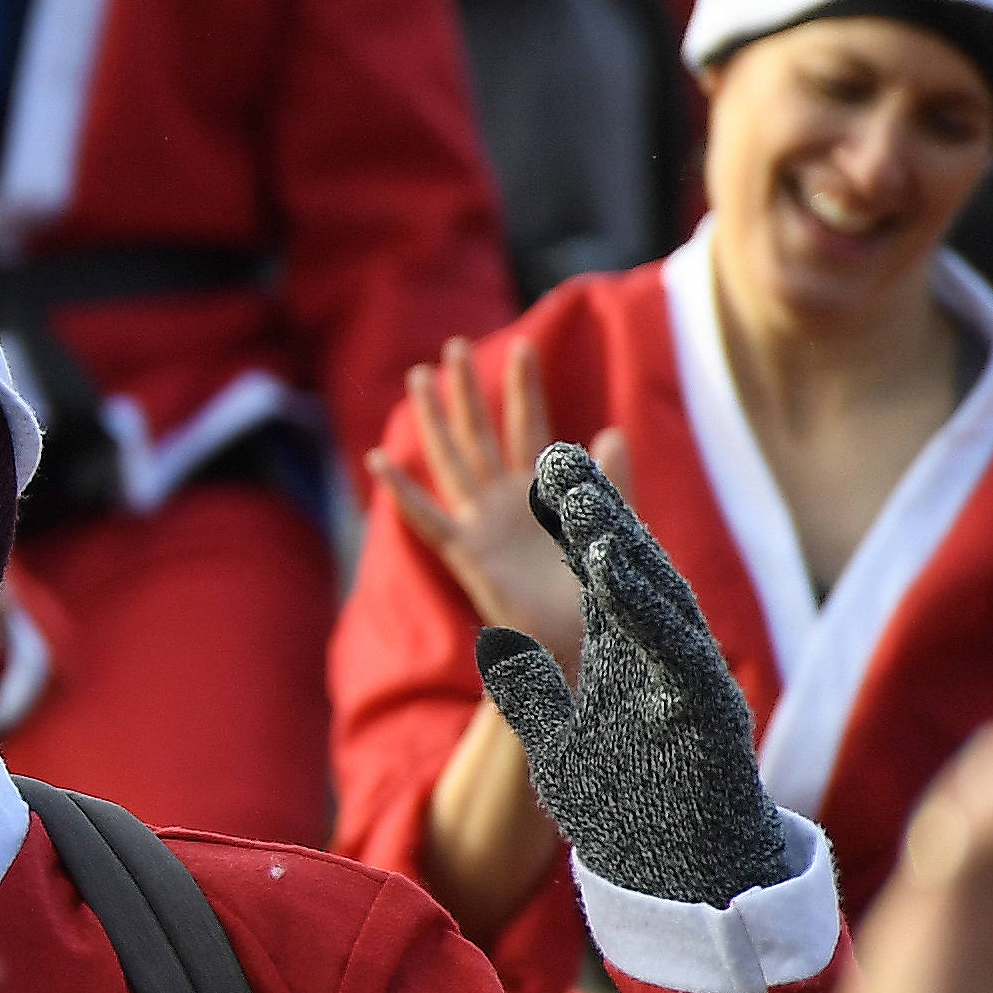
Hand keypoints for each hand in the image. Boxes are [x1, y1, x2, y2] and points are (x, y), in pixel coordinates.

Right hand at [369, 338, 627, 669]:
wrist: (582, 644)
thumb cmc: (598, 594)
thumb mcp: (612, 528)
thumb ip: (610, 482)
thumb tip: (611, 431)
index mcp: (543, 493)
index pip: (530, 428)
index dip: (525, 390)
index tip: (523, 347)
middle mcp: (506, 501)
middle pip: (481, 433)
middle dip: (467, 391)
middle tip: (454, 347)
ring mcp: (482, 525)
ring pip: (451, 460)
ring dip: (434, 419)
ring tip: (418, 378)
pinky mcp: (468, 556)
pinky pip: (428, 518)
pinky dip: (401, 491)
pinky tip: (380, 461)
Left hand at [474, 443, 790, 910]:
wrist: (683, 877)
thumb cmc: (629, 812)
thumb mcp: (558, 743)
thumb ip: (531, 693)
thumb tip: (500, 647)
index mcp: (624, 661)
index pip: (597, 579)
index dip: (574, 528)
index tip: (544, 474)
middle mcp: (658, 660)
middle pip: (630, 575)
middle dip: (598, 518)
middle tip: (561, 461)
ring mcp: (687, 681)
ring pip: (657, 602)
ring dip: (622, 551)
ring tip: (585, 506)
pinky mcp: (709, 710)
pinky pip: (677, 652)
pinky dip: (647, 612)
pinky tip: (617, 574)